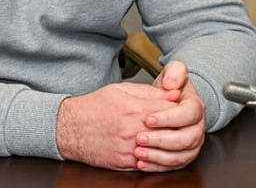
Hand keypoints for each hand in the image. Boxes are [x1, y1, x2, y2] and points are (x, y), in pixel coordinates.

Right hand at [55, 82, 179, 169]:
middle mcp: (133, 131)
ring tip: (174, 137)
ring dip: (171, 145)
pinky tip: (161, 151)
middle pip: (169, 132)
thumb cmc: (94, 107)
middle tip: (184, 123)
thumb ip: (149, 92)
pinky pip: (150, 165)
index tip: (181, 106)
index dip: (178, 107)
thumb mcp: (121, 90)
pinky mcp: (125, 163)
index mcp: (133, 110)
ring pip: (162, 151)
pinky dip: (159, 159)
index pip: (168, 110)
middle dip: (179, 127)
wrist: (71, 129)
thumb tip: (173, 94)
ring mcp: (130, 149)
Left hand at [134, 61, 205, 171]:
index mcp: (195, 107)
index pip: (188, 114)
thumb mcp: (173, 72)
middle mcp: (197, 127)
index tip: (148, 119)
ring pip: (181, 156)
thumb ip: (175, 72)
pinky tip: (142, 163)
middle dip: (161, 139)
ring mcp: (193, 143)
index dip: (168, 118)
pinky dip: (158, 166)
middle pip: (186, 139)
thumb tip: (172, 84)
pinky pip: (174, 166)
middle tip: (139, 137)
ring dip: (158, 156)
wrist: (170, 101)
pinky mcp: (184, 155)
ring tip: (138, 152)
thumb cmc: (170, 87)